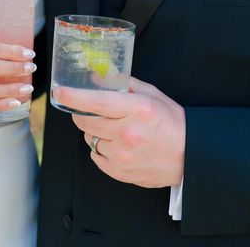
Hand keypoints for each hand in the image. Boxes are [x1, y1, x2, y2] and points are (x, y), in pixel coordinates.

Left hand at [53, 78, 184, 187]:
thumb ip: (121, 84)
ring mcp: (123, 155)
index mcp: (136, 109)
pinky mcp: (121, 172)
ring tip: (114, 129)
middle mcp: (128, 133)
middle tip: (89, 110)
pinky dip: (101, 149)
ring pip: (90, 139)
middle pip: (86, 122)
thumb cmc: (170, 121)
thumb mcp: (150, 94)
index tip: (60, 92)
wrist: (189, 155)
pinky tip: (116, 144)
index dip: (74, 97)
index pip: (96, 102)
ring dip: (95, 132)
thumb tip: (95, 77)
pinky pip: (96, 156)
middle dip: (81, 114)